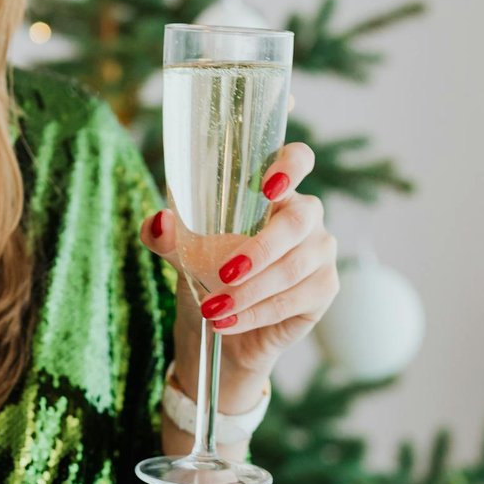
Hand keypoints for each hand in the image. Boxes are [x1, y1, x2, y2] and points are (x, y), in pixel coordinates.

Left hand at [138, 141, 337, 408]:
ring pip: (293, 267)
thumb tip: (159, 220)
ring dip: (250, 291)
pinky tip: (228, 321)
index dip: (291, 166)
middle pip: (297, 221)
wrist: (223, 323)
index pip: (299, 159)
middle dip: (261, 248)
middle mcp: (305, 216)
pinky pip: (295, 299)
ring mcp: (319, 252)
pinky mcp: (323, 289)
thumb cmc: (207, 272)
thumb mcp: (181, 252)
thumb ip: (166, 235)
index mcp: (275, 191)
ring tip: (212, 308)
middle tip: (224, 272)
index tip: (268, 186)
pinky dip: (257, 312)